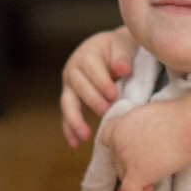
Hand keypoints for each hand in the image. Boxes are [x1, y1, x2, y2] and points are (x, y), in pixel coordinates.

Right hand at [60, 27, 135, 146]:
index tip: (114, 95)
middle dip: (92, 100)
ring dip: (75, 120)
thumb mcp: (123, 47)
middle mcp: (73, 70)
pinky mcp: (70, 99)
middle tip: (105, 111)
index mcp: (87, 55)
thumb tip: (122, 69)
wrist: (109, 50)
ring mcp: (69, 86)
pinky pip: (67, 115)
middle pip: (79, 87)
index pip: (93, 70)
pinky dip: (69, 129)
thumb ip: (122, 58)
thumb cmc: (119, 49)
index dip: (102, 83)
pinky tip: (75, 144)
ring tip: (85, 136)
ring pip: (68, 103)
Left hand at [101, 100, 190, 190]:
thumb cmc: (177, 116)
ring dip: (137, 176)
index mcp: (120, 125)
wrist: (188, 124)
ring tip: (158, 169)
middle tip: (153, 160)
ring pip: (122, 177)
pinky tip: (151, 185)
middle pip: (116, 160)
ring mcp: (125, 158)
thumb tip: (141, 140)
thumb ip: (137, 127)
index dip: (120, 146)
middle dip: (131, 163)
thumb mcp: (148, 114)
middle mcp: (117, 142)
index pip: (107, 139)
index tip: (137, 148)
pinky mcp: (137, 173)